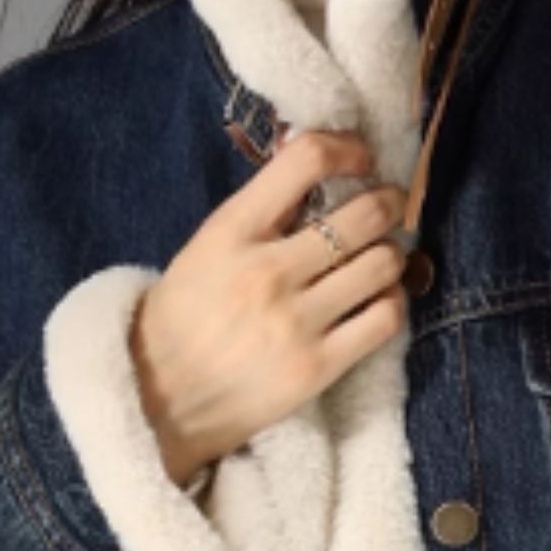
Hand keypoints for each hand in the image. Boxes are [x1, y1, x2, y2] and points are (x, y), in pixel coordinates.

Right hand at [128, 126, 411, 487]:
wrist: (157, 401)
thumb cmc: (180, 320)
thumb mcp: (204, 250)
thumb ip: (258, 215)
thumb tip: (314, 170)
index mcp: (231, 231)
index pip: (305, 160)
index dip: (346, 149)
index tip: (360, 158)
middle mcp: (267, 271)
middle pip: (362, 215)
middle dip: (387, 204)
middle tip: (388, 207)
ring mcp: (295, 322)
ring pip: (382, 265)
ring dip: (392, 255)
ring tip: (381, 259)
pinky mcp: (317, 368)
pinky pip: (384, 320)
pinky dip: (392, 303)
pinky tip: (379, 302)